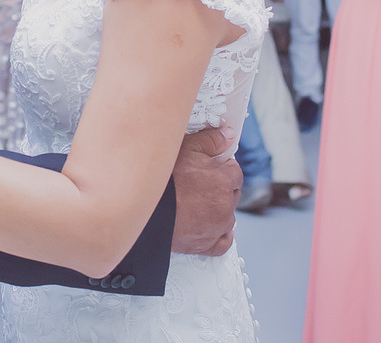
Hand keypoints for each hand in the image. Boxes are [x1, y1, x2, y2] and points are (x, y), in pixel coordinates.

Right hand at [169, 126, 240, 255]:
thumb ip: (211, 140)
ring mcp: (217, 227)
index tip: (210, 168)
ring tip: (196, 204)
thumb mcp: (186, 148)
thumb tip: (228, 135)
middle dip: (221, 188)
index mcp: (223, 181)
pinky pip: (222, 242)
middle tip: (199, 184)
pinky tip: (210, 227)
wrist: (146, 210)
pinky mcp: (206, 245)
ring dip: (218, 210)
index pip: (234, 171)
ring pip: (227, 216)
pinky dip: (219, 235)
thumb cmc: (163, 179)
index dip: (222, 168)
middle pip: (232, 194)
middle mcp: (225, 205)